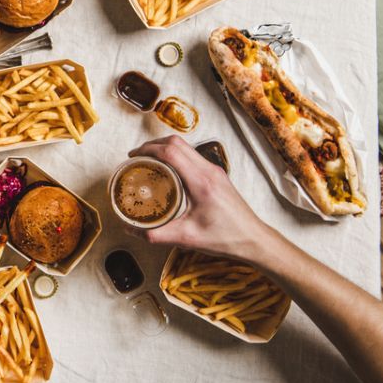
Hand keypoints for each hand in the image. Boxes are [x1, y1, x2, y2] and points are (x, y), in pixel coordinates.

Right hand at [127, 136, 278, 264]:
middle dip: (153, 145)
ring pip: (186, 147)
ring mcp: (215, 171)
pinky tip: (168, 171)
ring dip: (166, 148)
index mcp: (201, 182)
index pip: (171, 152)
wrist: (253, 239)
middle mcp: (209, 171)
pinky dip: (176, 156)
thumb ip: (155, 234)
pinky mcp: (217, 175)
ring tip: (149, 161)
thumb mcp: (186, 238)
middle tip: (137, 156)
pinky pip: (193, 156)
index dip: (148, 149)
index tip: (133, 156)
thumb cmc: (225, 238)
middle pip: (177, 143)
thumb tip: (129, 229)